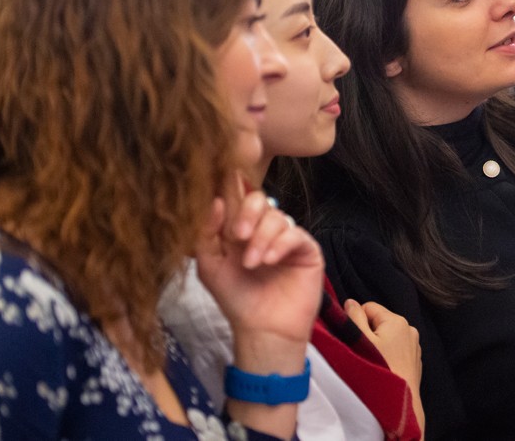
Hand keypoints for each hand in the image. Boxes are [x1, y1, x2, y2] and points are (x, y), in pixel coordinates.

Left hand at [195, 177, 322, 355]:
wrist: (262, 329)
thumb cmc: (235, 299)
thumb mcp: (210, 266)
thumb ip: (207, 233)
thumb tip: (217, 200)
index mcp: (240, 228)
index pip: (237, 197)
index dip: (231, 188)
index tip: (224, 185)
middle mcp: (263, 228)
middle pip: (259, 199)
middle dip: (248, 212)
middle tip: (238, 235)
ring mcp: (286, 238)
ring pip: (277, 217)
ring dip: (262, 238)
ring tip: (252, 263)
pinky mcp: (307, 250)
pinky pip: (296, 234)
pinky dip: (280, 244)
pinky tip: (270, 260)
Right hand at [346, 300, 424, 431]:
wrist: (400, 404)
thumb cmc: (378, 370)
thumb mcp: (360, 340)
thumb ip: (354, 317)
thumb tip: (350, 302)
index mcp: (397, 320)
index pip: (368, 307)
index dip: (356, 320)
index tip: (353, 338)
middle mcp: (409, 329)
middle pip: (378, 322)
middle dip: (367, 334)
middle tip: (362, 353)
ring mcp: (414, 346)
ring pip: (386, 337)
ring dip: (376, 346)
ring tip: (373, 363)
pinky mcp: (414, 361)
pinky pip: (395, 350)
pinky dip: (387, 356)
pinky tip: (383, 369)